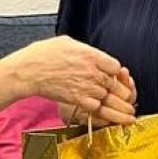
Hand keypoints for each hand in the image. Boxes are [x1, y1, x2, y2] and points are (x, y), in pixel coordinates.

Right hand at [9, 36, 134, 124]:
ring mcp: (85, 86)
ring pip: (109, 100)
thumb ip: (85, 50)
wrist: (28, 70)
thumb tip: (92, 54)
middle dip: (123, 95)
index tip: (115, 79)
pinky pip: (96, 108)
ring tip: (128, 115)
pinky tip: (106, 115)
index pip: (116, 67)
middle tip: (128, 102)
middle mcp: (92, 71)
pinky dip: (101, 112)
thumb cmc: (43, 54)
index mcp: (91, 55)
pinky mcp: (77, 100)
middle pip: (116, 86)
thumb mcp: (68, 43)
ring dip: (118, 108)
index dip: (117, 75)